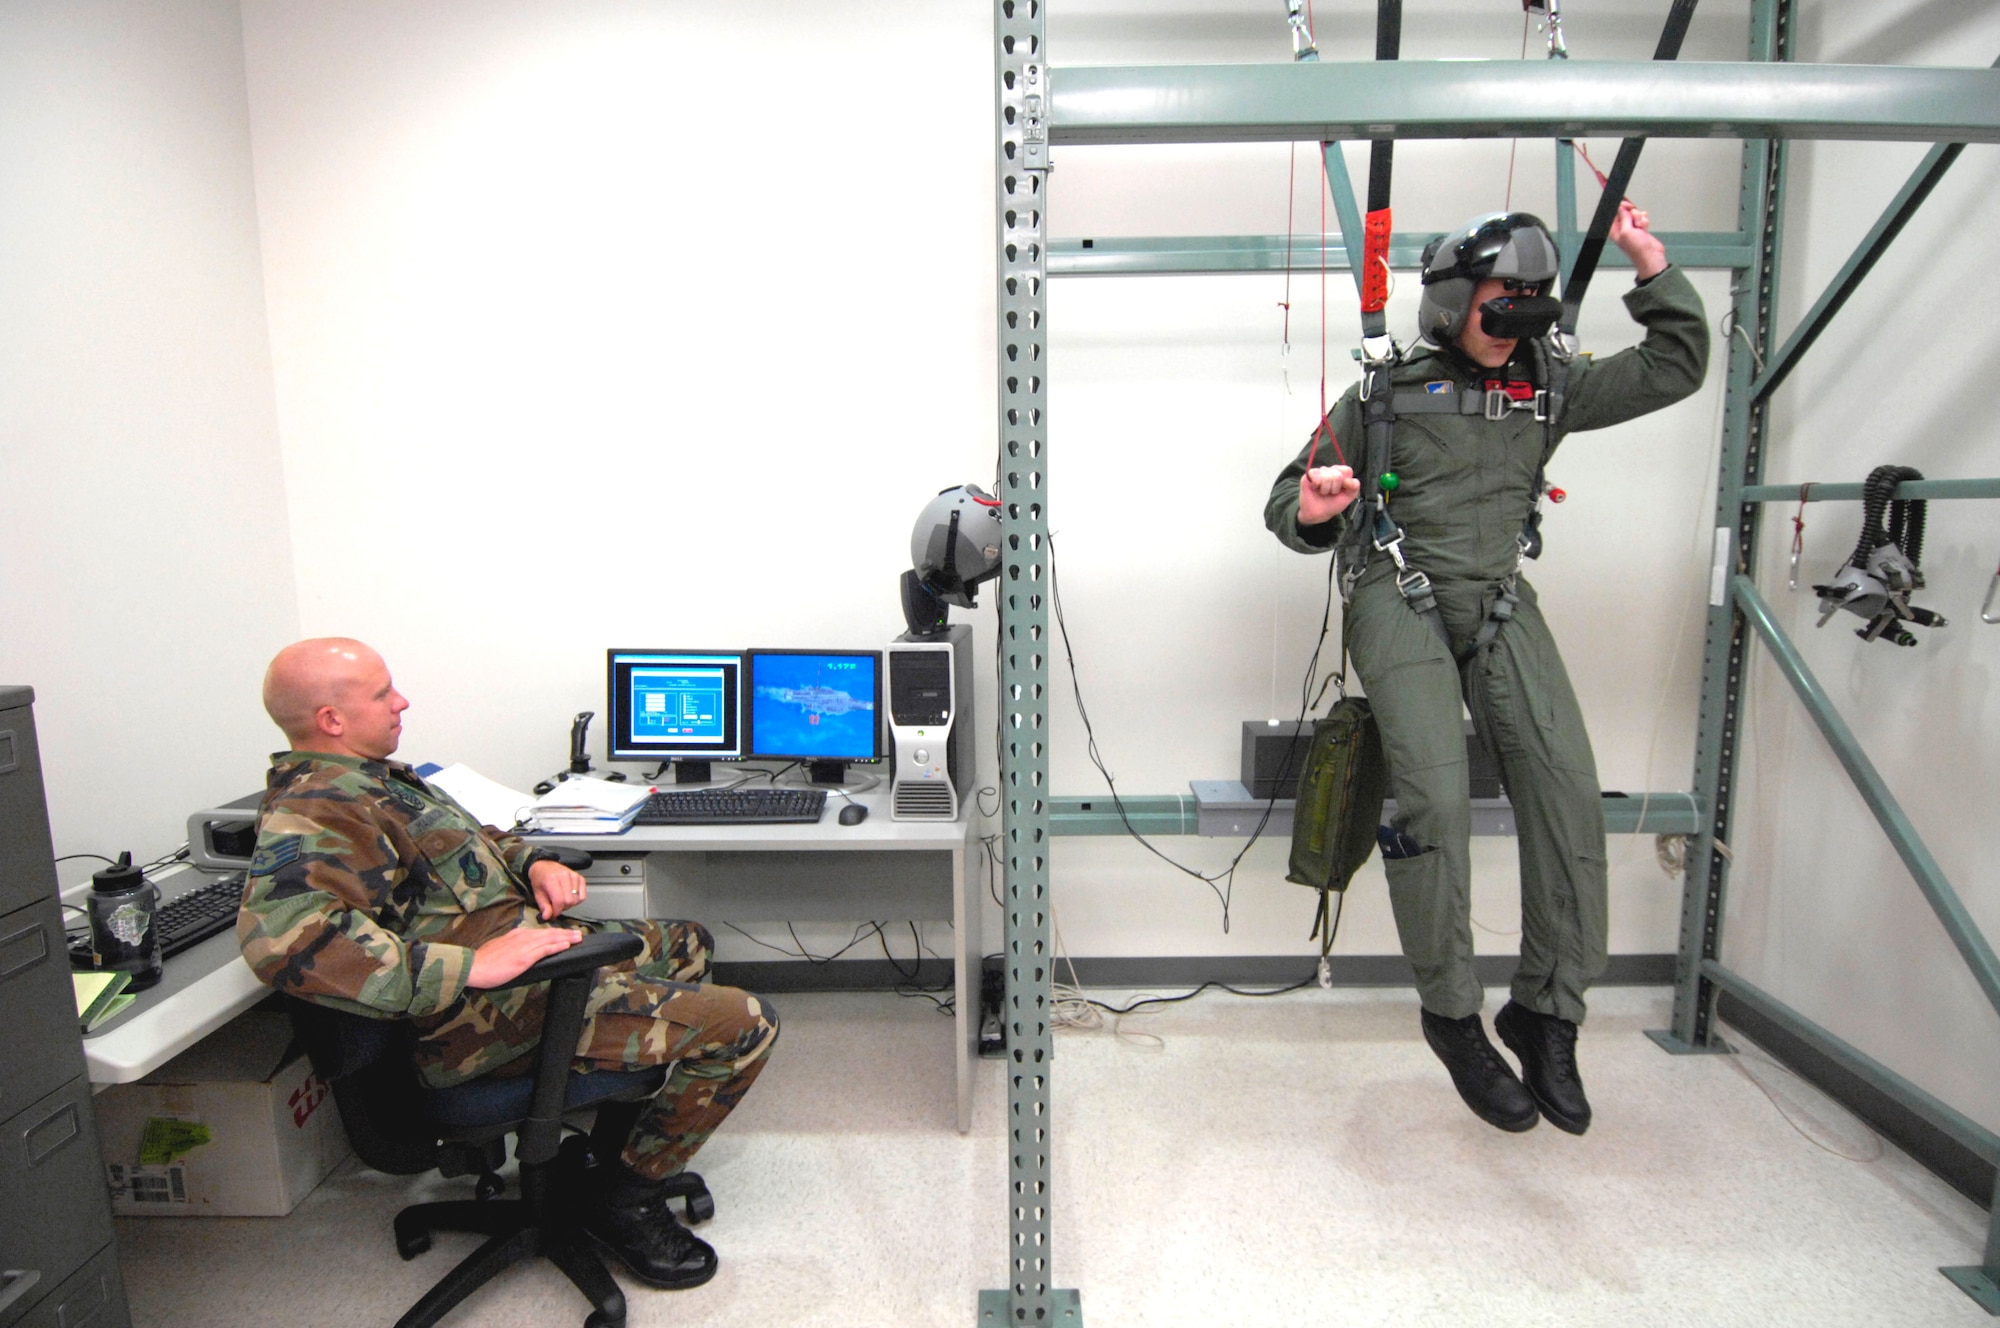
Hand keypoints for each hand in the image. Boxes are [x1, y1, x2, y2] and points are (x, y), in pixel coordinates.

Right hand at [467, 925, 582, 988]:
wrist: (473, 966)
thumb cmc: (483, 961)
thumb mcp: (500, 948)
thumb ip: (512, 947)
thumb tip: (521, 951)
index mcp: (516, 935)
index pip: (540, 932)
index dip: (554, 932)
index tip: (564, 933)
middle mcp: (522, 937)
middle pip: (548, 933)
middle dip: (565, 933)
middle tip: (579, 933)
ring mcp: (524, 947)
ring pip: (549, 939)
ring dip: (565, 937)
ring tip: (578, 937)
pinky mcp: (524, 958)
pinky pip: (544, 950)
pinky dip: (557, 946)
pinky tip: (566, 945)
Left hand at [527, 858, 588, 919]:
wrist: (544, 866)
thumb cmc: (540, 879)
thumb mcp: (537, 893)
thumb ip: (543, 906)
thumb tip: (548, 916)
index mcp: (552, 879)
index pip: (559, 900)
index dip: (556, 911)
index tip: (553, 913)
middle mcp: (564, 876)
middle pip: (569, 901)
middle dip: (562, 908)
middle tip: (556, 906)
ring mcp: (574, 876)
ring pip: (576, 900)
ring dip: (569, 904)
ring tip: (562, 900)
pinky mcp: (580, 877)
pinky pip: (582, 896)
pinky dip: (576, 900)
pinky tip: (569, 897)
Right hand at [1298, 465, 1360, 525]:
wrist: (1319, 514)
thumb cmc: (1333, 503)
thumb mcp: (1348, 496)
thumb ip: (1354, 486)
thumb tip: (1348, 480)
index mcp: (1341, 473)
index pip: (1347, 470)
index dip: (1346, 482)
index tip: (1341, 490)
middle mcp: (1330, 470)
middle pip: (1337, 475)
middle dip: (1335, 488)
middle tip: (1330, 493)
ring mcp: (1320, 471)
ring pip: (1327, 476)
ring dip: (1325, 489)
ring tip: (1323, 492)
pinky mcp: (1309, 475)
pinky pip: (1315, 475)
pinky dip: (1316, 484)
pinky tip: (1315, 488)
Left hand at [1609, 200, 1667, 280]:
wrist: (1650, 255)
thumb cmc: (1637, 249)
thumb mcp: (1627, 231)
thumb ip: (1624, 218)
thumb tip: (1621, 207)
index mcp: (1614, 229)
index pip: (1614, 212)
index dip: (1620, 207)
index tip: (1626, 206)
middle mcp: (1621, 228)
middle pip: (1625, 210)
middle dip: (1632, 213)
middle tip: (1635, 220)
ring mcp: (1631, 227)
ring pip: (1635, 213)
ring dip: (1639, 218)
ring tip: (1640, 228)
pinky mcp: (1639, 227)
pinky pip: (1641, 217)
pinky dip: (1644, 221)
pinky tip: (1644, 228)